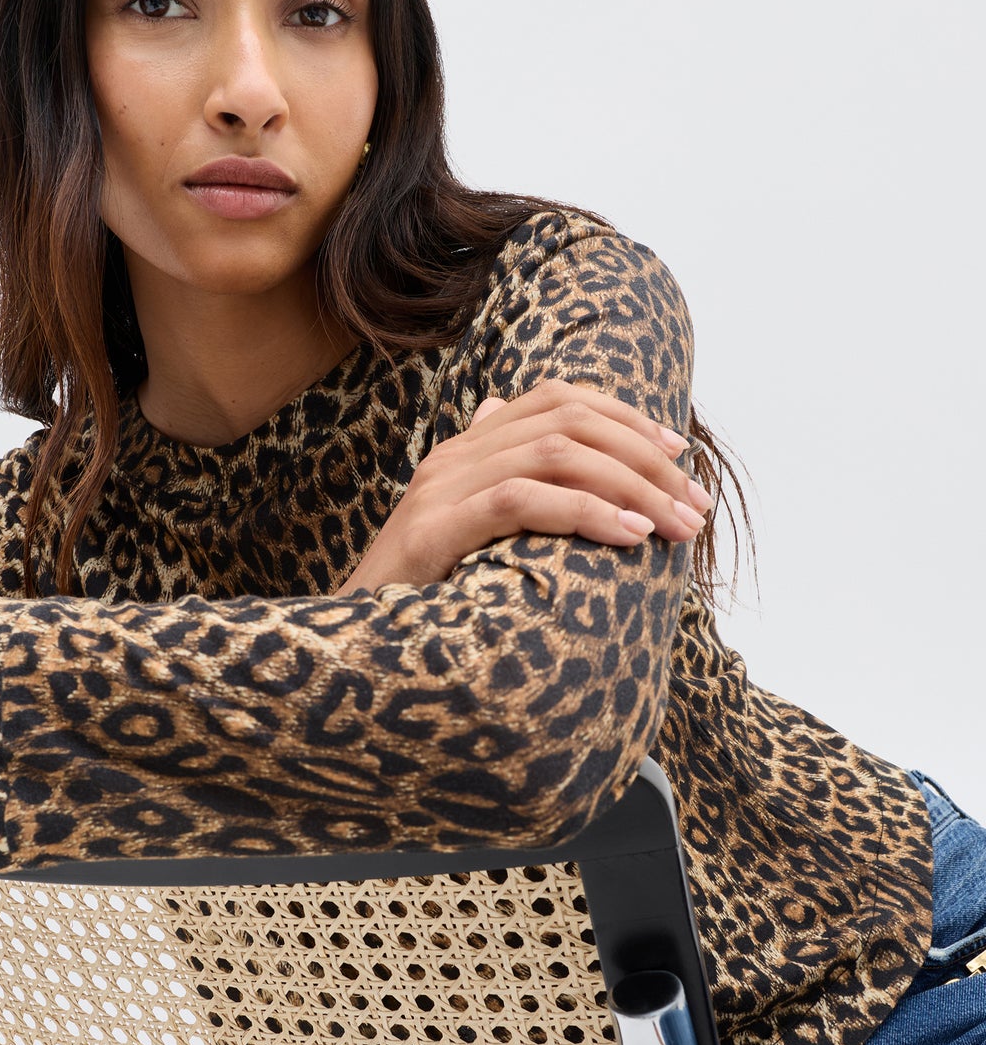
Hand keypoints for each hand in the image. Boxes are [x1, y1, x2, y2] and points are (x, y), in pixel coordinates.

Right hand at [335, 379, 711, 594]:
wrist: (352, 646)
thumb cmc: (427, 601)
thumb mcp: (482, 539)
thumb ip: (521, 497)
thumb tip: (569, 465)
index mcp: (468, 449)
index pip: (557, 397)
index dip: (626, 417)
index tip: (679, 453)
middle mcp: (455, 456)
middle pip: (569, 420)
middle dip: (645, 459)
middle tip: (693, 506)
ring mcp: (441, 489)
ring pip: (555, 453)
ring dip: (630, 486)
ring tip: (673, 527)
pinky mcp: (436, 529)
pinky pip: (524, 501)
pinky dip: (587, 512)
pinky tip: (629, 535)